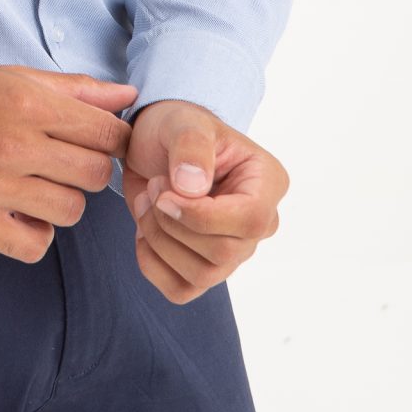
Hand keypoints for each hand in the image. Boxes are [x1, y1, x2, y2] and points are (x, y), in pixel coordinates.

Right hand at [0, 59, 137, 261]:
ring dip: (62, 200)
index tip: (98, 140)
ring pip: (70, 210)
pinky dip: (35, 234)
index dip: (112, 139)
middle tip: (65, 160)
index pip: (106, 133)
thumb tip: (126, 96)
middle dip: (88, 167)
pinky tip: (21, 213)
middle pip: (94, 174)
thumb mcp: (12, 76)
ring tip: (38, 183)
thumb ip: (73, 89)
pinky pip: (34, 246)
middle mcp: (14, 145)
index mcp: (27, 104)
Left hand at [122, 99, 286, 304]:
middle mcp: (258, 223)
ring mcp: (234, 251)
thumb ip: (191, 146)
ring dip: (159, 240)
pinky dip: (151, 263)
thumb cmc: (177, 128)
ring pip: (201, 276)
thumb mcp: (183, 122)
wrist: (154, 143)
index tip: (163, 190)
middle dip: (173, 223)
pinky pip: (179, 290)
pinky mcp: (203, 269)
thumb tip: (192, 188)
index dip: (201, 215)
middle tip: (153, 187)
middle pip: (224, 253)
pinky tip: (145, 228)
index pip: (251, 220)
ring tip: (146, 201)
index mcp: (267, 183)